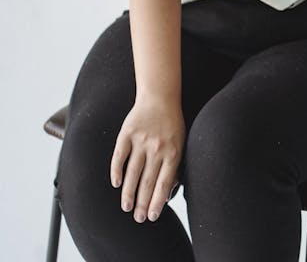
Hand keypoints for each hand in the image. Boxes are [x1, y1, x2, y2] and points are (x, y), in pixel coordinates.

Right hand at [110, 96, 184, 222]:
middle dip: (142, 203)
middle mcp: (157, 148)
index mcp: (173, 152)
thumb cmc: (172, 124)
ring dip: (128, 193)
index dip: (157, 202)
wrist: (160, 98)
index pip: (164, 183)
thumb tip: (167, 192)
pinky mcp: (126, 134)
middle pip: (148, 181)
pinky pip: (119, 157)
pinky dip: (117, 171)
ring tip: (126, 207)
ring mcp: (141, 141)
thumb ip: (174, 166)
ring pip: (132, 173)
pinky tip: (116, 184)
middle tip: (137, 219)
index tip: (152, 217)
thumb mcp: (181, 143)